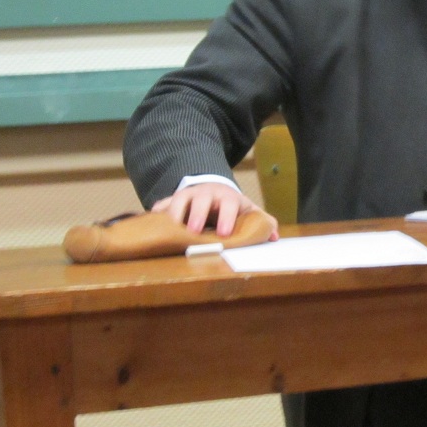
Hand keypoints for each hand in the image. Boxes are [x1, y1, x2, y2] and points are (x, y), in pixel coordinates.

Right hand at [152, 183, 279, 239]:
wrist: (212, 190)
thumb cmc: (230, 206)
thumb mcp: (247, 211)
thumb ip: (260, 221)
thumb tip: (274, 236)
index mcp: (228, 197)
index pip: (230, 204)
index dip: (228, 218)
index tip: (224, 234)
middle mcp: (206, 193)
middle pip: (201, 199)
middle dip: (198, 214)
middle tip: (194, 231)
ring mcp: (188, 195)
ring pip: (178, 199)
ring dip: (175, 214)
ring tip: (172, 230)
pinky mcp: (172, 201)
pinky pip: (161, 204)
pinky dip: (157, 212)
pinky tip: (151, 222)